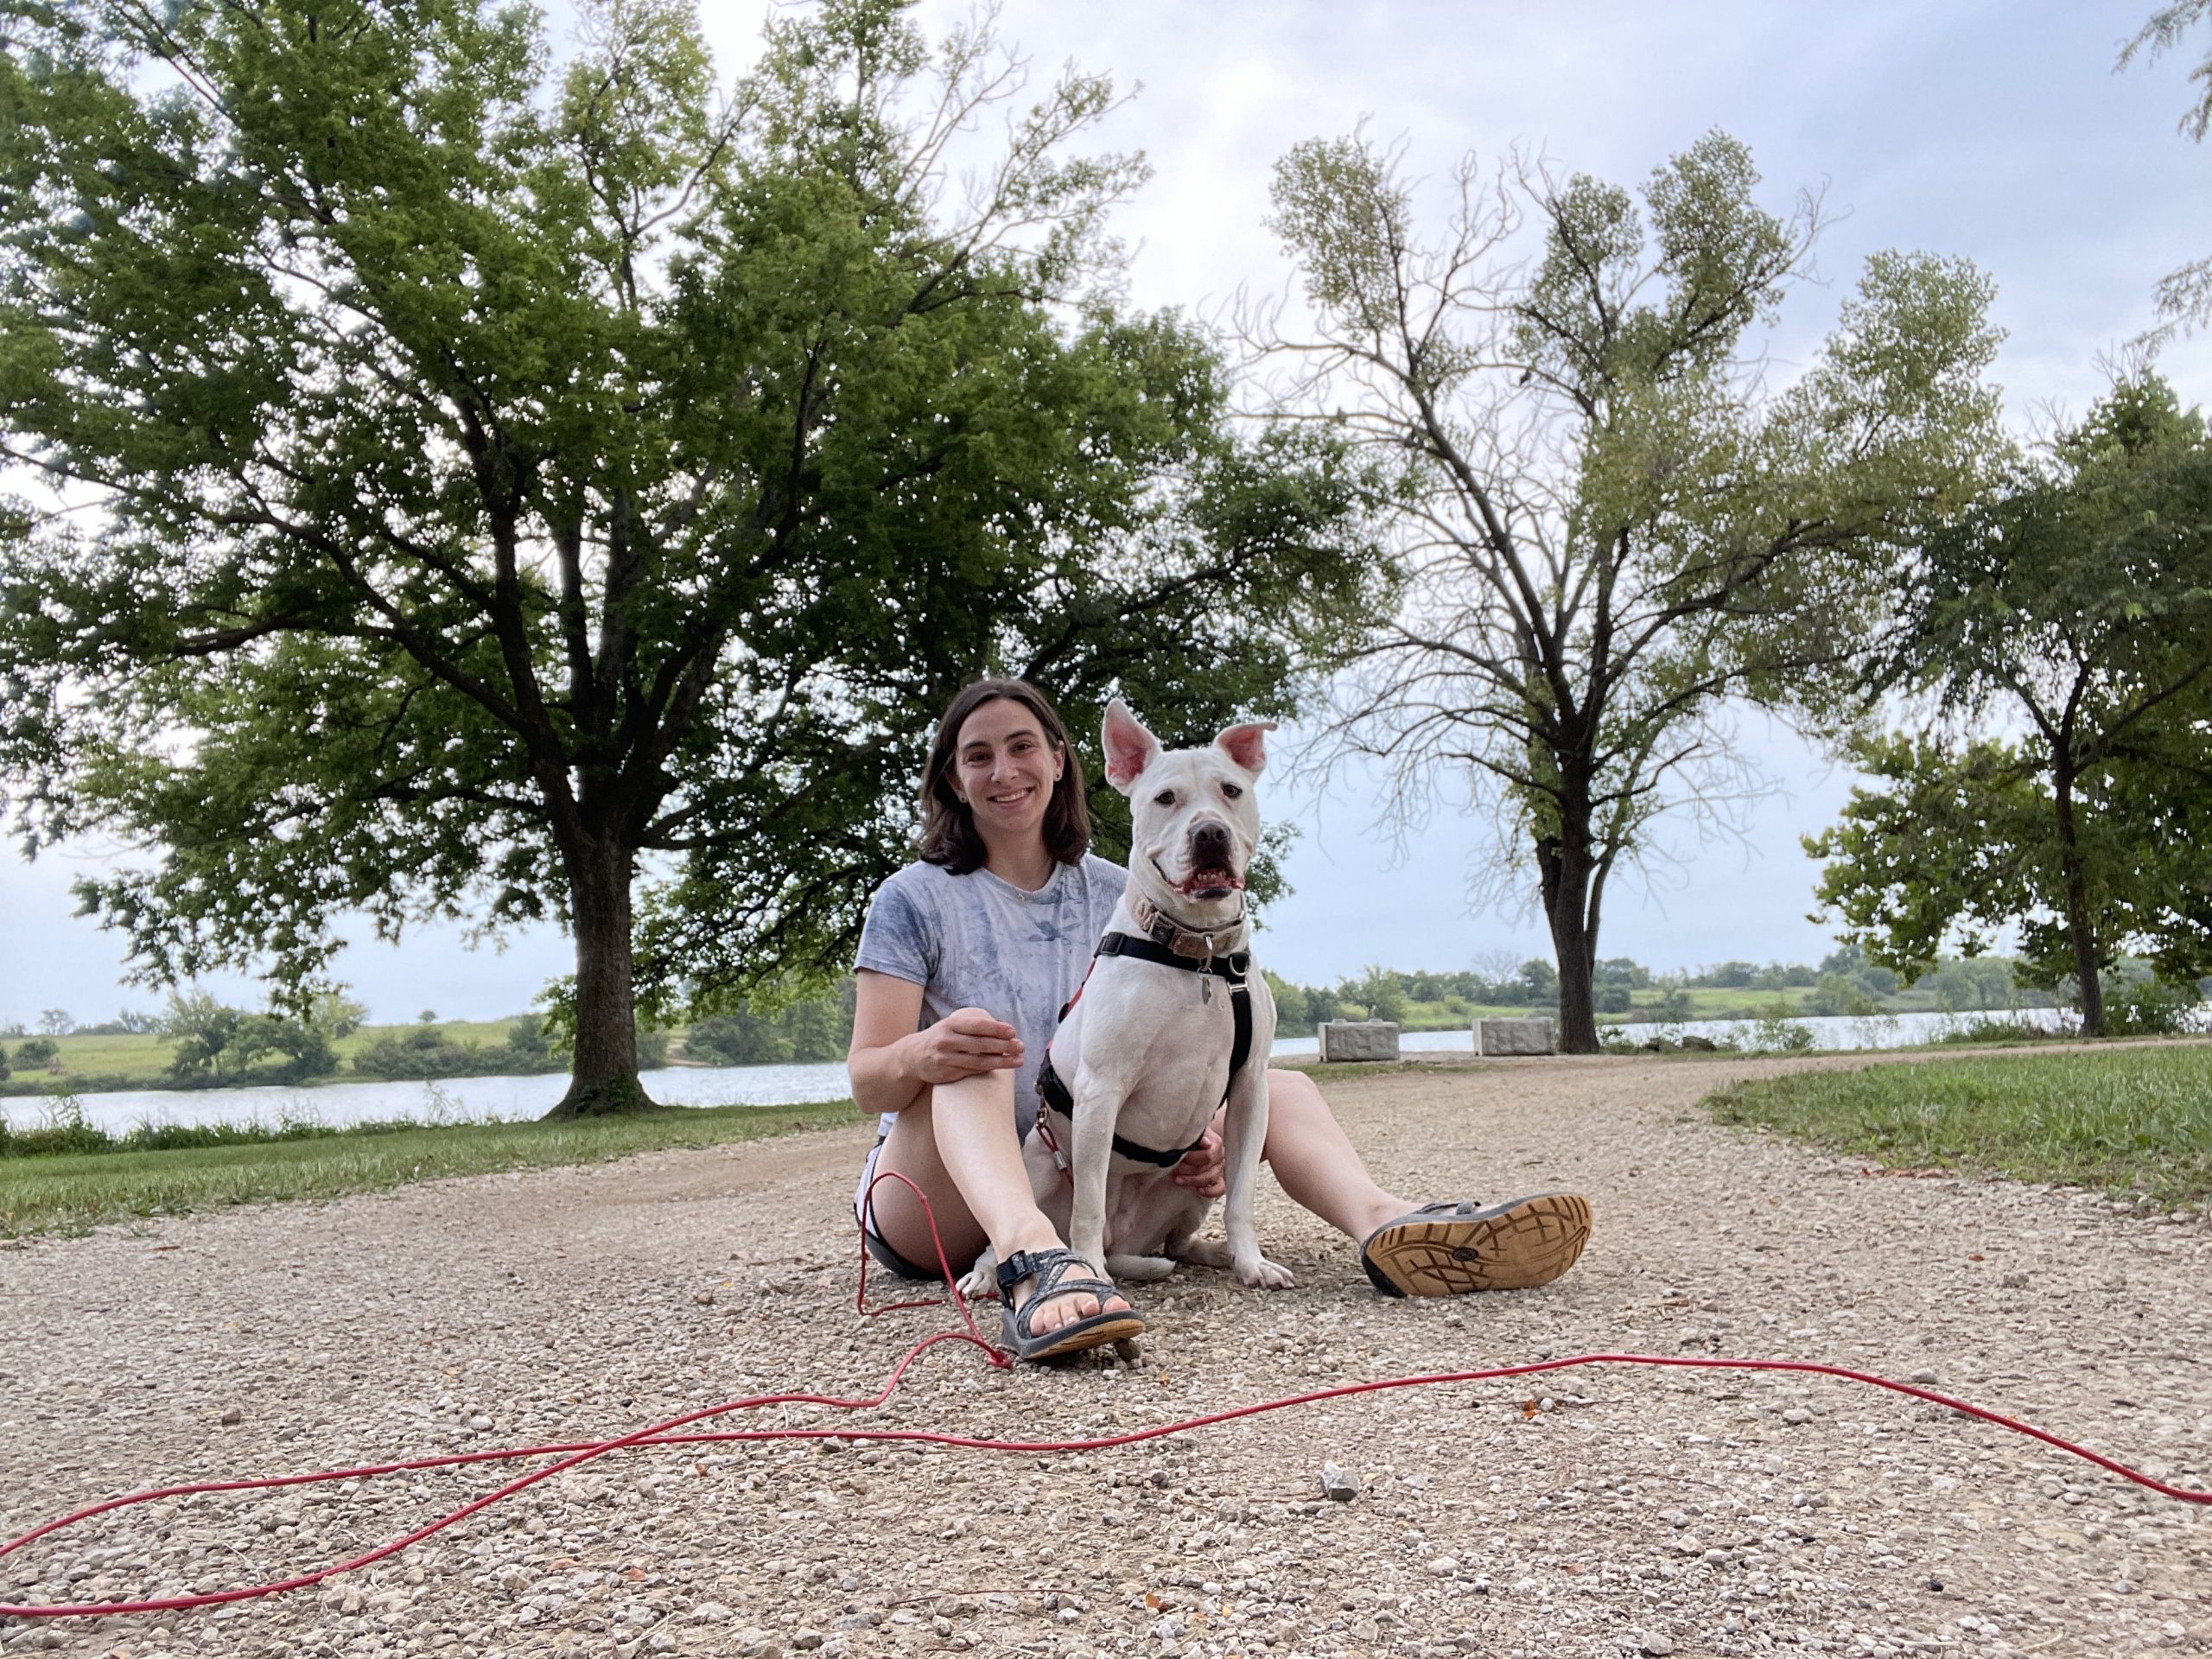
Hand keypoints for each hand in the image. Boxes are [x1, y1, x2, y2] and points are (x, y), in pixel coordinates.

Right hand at [909, 1006, 1024, 1083]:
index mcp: (949, 1025)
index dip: (996, 1028)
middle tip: (1021, 1046)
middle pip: (981, 1044)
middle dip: (1004, 1046)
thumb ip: (972, 1027)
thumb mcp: (950, 1026)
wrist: (912, 1057)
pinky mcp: (947, 1075)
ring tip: (1018, 1060)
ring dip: (1002, 1061)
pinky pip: (972, 1072)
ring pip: (979, 1062)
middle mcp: (946, 1041)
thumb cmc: (939, 1038)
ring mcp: (946, 1059)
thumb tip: (1003, 1031)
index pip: (977, 1026)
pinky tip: (1001, 1067)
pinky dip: (988, 1069)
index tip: (1013, 1032)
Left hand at [1172, 1122, 1226, 1199]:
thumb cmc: (1194, 1138)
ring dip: (1192, 1180)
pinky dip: (1209, 1191)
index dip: (1191, 1158)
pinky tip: (1198, 1190)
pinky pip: (1219, 1189)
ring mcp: (1220, 1169)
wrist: (1201, 1142)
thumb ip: (1198, 1135)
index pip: (1208, 1155)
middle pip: (1206, 1167)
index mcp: (1216, 1143)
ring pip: (1211, 1178)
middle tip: (1173, 1169)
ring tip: (1177, 1179)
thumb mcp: (1194, 1133)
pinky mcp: (1220, 1180)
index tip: (1179, 1157)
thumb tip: (1204, 1141)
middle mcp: (1220, 1156)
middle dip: (1187, 1169)